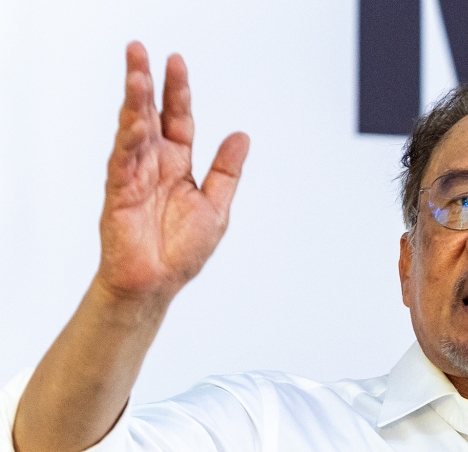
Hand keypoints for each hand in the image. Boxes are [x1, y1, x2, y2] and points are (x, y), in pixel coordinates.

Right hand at [97, 42, 249, 300]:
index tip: (176, 62)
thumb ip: (226, 171)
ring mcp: (135, 174)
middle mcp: (155, 163)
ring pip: (133, 130)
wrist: (158, 281)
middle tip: (138, 50)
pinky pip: (124, 159)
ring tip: (136, 75)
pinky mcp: (120, 190)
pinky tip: (134, 120)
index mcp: (179, 164)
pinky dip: (129, 139)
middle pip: (149, 114)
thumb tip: (242, 135)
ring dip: (133, 102)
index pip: (178, 119)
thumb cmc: (183, 249)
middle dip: (145, 82)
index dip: (178, 91)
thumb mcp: (216, 205)